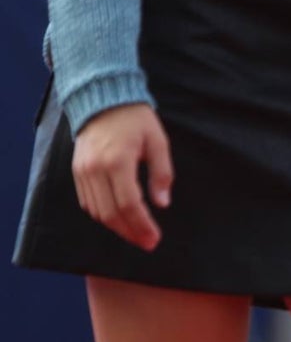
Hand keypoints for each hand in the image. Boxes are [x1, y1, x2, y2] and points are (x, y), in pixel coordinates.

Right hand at [72, 104, 173, 250]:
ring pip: (97, 211)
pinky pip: (87, 201)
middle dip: (130, 232)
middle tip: (147, 243)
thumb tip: (162, 204)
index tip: (154, 239)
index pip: (129, 204)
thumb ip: (161, 174)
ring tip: (135, 235)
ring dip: (116, 228)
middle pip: (111, 213)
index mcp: (118, 161)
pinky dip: (102, 215)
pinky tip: (118, 221)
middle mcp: (96, 168)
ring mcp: (83, 170)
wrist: (102, 98)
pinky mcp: (76, 170)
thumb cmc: (135, 119)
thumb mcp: (158, 143)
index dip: (142, 226)